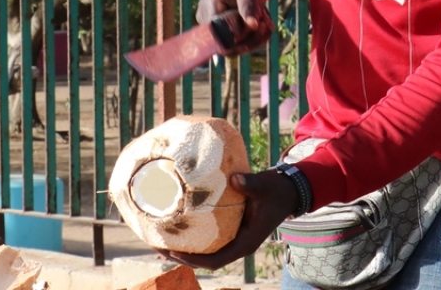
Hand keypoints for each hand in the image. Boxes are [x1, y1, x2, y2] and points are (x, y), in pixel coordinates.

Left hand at [159, 170, 297, 269]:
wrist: (285, 191)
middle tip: (155, 245)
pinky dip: (190, 234)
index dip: (193, 260)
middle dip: (179, 255)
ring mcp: (232, 237)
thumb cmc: (275, 191)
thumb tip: (235, 179)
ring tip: (157, 238)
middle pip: (204, 259)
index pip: (216, 261)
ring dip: (181, 247)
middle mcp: (236, 244)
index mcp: (245, 243)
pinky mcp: (228, 228)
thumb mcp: (265, 187)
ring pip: (203, 250)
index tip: (173, 252)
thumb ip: (251, 184)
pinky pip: (206, 237)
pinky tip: (174, 224)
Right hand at [197, 0, 272, 54]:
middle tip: (267, 19)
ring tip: (266, 19)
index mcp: (210, 8)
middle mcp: (206, 22)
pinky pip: (238, 45)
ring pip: (235, 48)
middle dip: (253, 37)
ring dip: (256, 38)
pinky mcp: (221, 33)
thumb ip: (248, 4)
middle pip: (229, 46)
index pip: (224, 34)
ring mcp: (212, 30)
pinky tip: (263, 23)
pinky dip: (254, 38)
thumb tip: (252, 25)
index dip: (245, 33)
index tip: (261, 20)